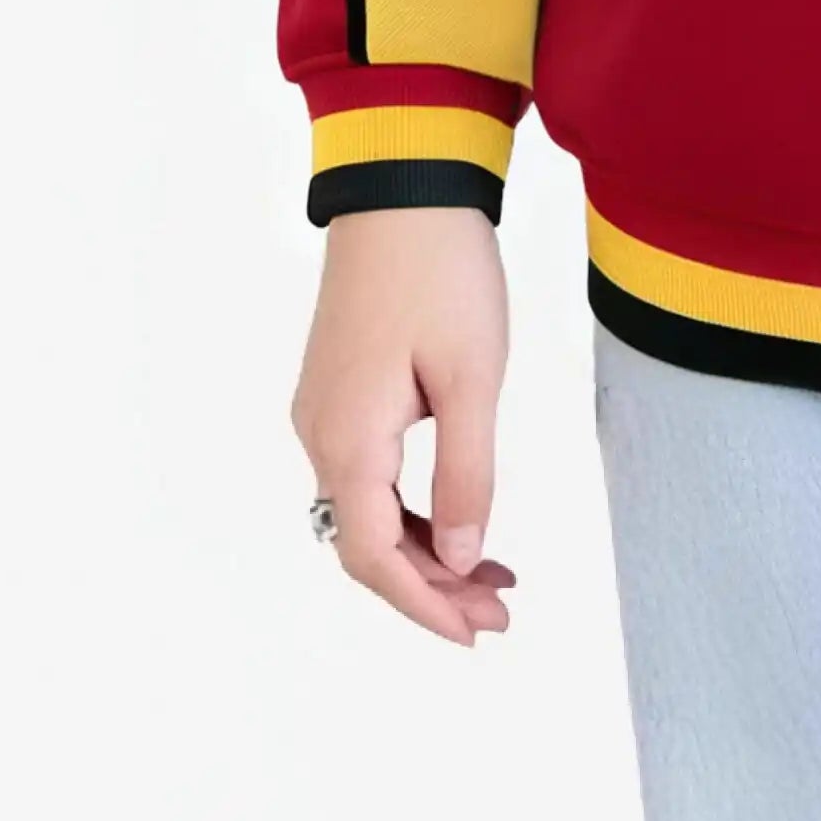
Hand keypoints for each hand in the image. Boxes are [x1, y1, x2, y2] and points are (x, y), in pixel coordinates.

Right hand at [292, 206, 518, 644]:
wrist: (402, 186)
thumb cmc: (442, 270)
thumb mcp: (473, 376)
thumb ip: (468, 472)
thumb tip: (465, 556)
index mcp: (347, 440)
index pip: (375, 558)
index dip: (425, 606)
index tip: (475, 634)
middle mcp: (319, 435)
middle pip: (367, 544)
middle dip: (433, 587)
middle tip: (501, 613)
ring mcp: (324, 412)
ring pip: (368, 511)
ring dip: (428, 549)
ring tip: (494, 577)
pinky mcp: (339, 389)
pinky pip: (368, 474)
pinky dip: (414, 507)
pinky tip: (461, 515)